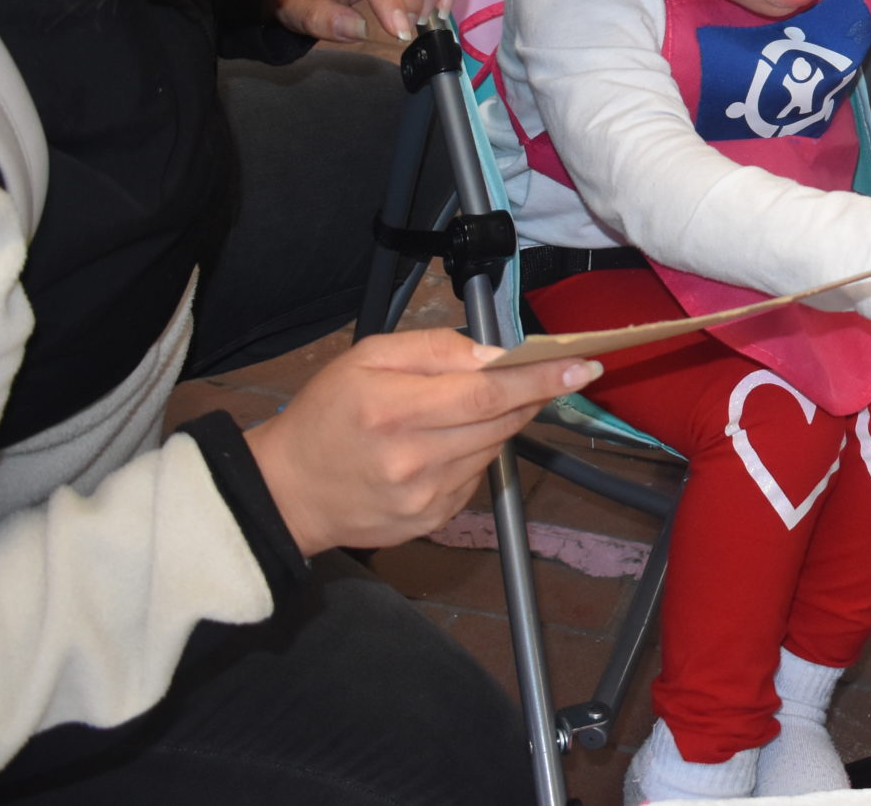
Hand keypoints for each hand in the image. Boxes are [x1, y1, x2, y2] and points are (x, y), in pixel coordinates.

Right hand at [245, 329, 596, 557]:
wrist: (287, 493)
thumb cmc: (325, 416)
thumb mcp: (366, 358)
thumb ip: (435, 348)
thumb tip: (493, 356)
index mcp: (394, 410)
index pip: (488, 393)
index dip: (541, 379)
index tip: (583, 366)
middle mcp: (413, 459)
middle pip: (500, 422)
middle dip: (529, 395)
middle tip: (544, 375)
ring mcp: (425, 498)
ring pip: (493, 449)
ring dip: (496, 424)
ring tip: (459, 412)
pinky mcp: (431, 522)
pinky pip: (475, 478)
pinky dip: (473, 455)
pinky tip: (440, 448)